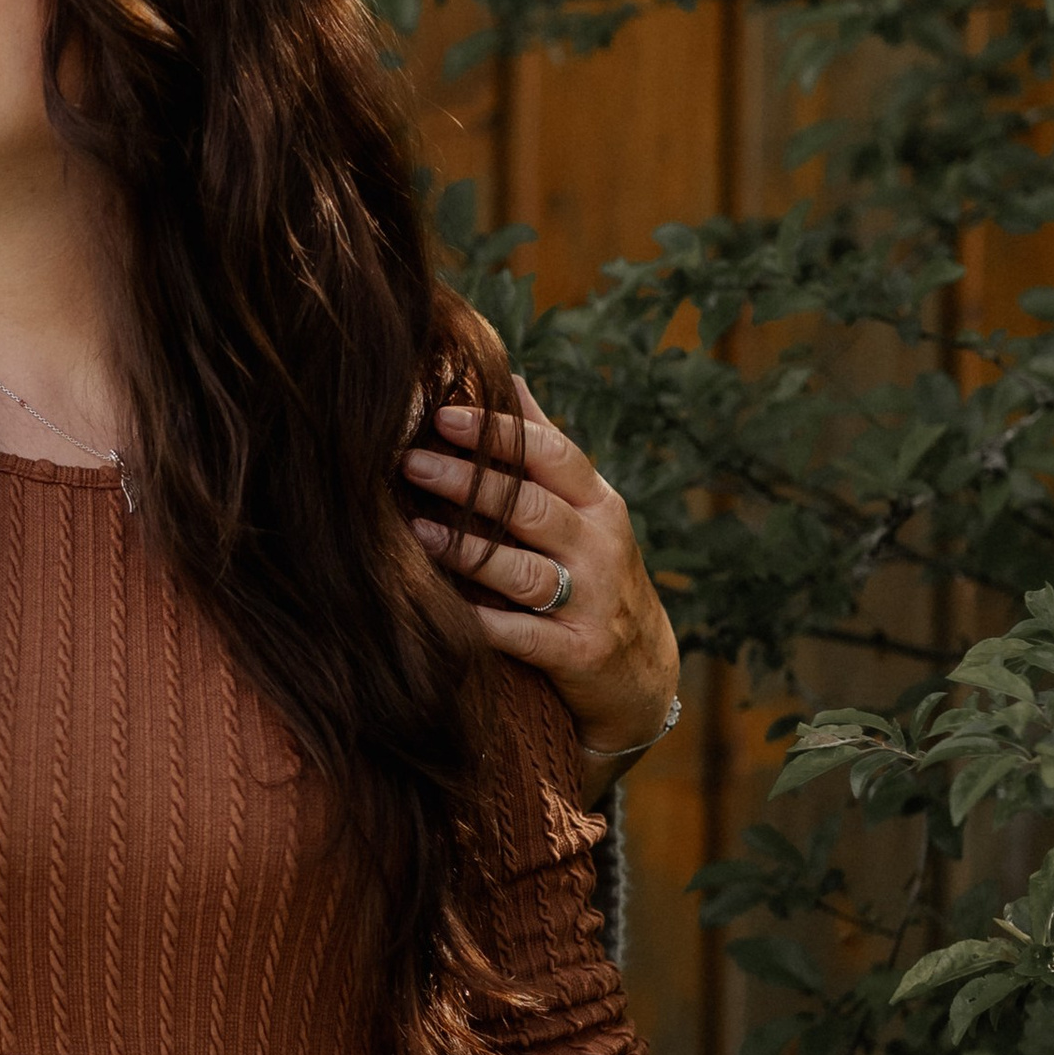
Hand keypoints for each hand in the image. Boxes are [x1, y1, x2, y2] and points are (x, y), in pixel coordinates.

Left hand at [402, 376, 681, 774]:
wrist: (643, 677)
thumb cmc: (597, 577)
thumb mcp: (587, 511)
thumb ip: (545, 448)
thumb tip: (508, 376)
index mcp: (599, 505)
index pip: (552, 455)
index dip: (500, 434)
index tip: (443, 416)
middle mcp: (601, 548)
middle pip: (532, 507)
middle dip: (471, 483)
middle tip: (410, 461)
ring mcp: (593, 603)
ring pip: (524, 570)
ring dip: (468, 551)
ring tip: (414, 531)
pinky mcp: (579, 654)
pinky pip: (524, 635)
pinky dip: (483, 623)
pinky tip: (443, 608)